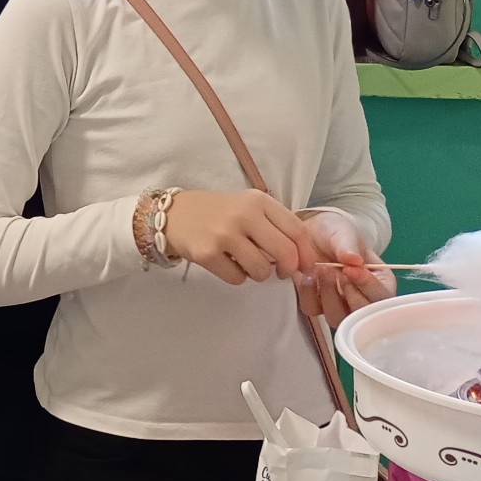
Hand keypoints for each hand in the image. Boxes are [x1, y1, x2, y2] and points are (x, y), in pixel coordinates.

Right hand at [161, 190, 314, 285]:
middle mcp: (243, 215)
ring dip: (259, 274)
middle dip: (288, 269)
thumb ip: (274, 225)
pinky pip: (238, 278)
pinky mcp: (207, 254)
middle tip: (281, 272)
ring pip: (261, 270)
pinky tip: (227, 263)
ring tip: (246, 263)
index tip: (307, 267)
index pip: (297, 230)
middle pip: (285, 253)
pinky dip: (237, 276)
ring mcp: (224, 235)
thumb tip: (301, 258)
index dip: (307, 254)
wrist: (172, 214)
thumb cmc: (218, 212)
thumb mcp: (248, 206)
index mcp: (258, 201)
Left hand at [295, 208, 394, 327]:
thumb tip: (354, 260)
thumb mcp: (344, 233)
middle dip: (348, 295)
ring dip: (327, 295)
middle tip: (335, 271)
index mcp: (380, 281)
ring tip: (320, 269)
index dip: (368, 288)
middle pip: (363, 314)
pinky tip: (307, 275)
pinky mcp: (316, 304)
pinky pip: (312, 309)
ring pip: (337, 317)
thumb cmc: (335, 233)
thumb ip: (349, 245)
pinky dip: (308, 294)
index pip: (382, 296)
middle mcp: (362, 297)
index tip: (350, 270)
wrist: (309, 232)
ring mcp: (338, 304)